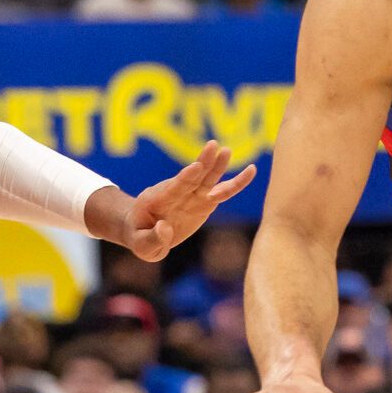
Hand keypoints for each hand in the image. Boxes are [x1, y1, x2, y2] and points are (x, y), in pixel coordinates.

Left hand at [119, 143, 256, 261]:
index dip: (186, 177)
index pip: (174, 187)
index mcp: (158, 201)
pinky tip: (251, 171)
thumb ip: (152, 239)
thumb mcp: (140, 245)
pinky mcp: (205, 201)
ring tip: (226, 151)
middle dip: (203, 162)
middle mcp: (177, 194)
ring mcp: (192, 196)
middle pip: (193, 177)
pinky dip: (236, 182)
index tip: (196, 166)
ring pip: (208, 179)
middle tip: (213, 147)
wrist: (144, 228)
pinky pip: (223, 191)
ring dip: (217, 165)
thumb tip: (166, 228)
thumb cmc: (140, 237)